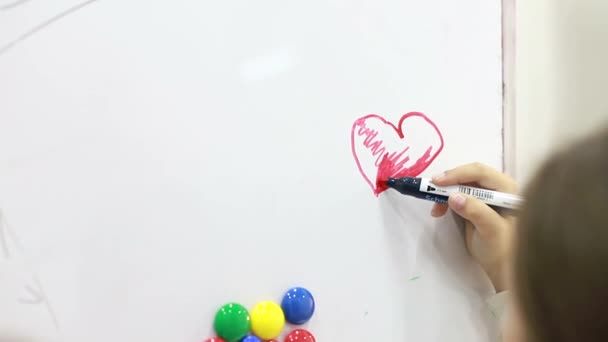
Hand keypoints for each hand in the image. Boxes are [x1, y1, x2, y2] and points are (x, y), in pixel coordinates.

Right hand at [430, 163, 516, 291]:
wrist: (503, 271)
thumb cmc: (504, 251)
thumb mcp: (492, 231)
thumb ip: (476, 211)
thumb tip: (453, 196)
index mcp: (508, 190)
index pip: (481, 173)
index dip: (458, 174)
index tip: (437, 182)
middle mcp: (498, 189)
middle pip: (470, 176)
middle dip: (449, 183)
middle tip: (430, 191)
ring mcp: (487, 198)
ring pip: (462, 185)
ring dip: (445, 193)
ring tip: (435, 209)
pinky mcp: (476, 207)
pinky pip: (459, 196)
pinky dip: (446, 201)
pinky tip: (439, 211)